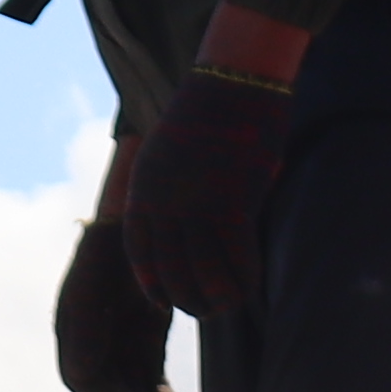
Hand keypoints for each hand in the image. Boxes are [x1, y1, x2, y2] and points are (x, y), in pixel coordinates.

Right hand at [52, 215, 180, 391]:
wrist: (147, 221)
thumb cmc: (120, 245)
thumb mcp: (101, 278)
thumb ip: (88, 324)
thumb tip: (79, 375)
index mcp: (74, 325)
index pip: (83, 378)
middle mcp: (91, 339)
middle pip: (105, 389)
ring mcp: (118, 340)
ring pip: (127, 388)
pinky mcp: (143, 341)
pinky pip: (147, 378)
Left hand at [112, 66, 291, 322]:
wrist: (234, 81)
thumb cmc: (207, 111)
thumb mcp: (167, 150)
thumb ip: (166, 187)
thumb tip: (178, 220)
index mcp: (144, 189)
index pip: (139, 252)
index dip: (151, 283)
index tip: (162, 302)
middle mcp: (164, 203)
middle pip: (169, 270)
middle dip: (184, 298)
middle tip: (202, 310)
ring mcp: (198, 205)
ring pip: (202, 272)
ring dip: (214, 297)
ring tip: (226, 306)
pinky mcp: (234, 203)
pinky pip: (236, 257)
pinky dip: (244, 278)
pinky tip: (251, 288)